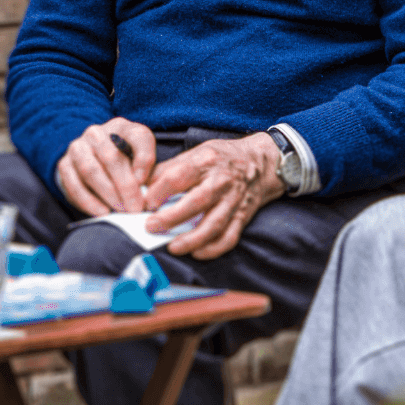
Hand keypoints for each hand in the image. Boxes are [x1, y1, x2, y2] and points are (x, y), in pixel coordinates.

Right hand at [57, 118, 155, 215]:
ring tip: (120, 211)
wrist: (92, 160)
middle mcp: (97, 133)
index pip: (138, 137)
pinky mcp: (63, 165)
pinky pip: (74, 185)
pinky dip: (89, 201)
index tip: (146, 182)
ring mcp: (77, 147)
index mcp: (121, 127)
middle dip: (125, 186)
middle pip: (111, 157)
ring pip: (90, 170)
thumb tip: (142, 184)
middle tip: (135, 207)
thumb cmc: (123, 160)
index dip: (144, 159)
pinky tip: (102, 212)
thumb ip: (146, 167)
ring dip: (107, 194)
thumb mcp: (140, 157)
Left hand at [142, 133, 284, 260]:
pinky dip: (213, 249)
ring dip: (192, 239)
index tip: (145, 202)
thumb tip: (143, 185)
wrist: (261, 162)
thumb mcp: (197, 152)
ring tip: (172, 247)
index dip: (159, 190)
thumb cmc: (222, 157)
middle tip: (151, 226)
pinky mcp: (242, 216)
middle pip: (196, 201)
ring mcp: (233, 200)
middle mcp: (221, 181)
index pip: (179, 176)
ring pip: (213, 224)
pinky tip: (197, 253)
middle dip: (171, 217)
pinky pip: (229, 237)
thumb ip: (171, 167)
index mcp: (206, 161)